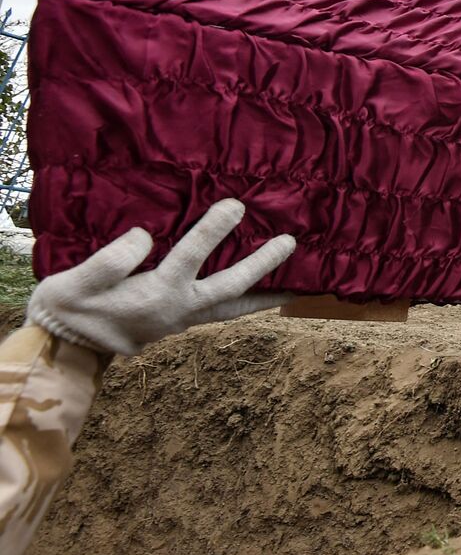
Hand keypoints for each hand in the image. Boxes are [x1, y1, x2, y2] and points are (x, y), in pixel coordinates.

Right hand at [26, 199, 295, 355]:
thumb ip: (108, 262)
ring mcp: (184, 319)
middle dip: (262, 264)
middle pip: (230, 286)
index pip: (190, 257)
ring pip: (235, 306)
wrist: (65, 348)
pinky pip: (224, 310)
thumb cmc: (68, 309)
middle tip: (290, 242)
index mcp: (154, 295)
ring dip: (266, 293)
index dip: (213, 230)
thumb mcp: (73, 283)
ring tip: (300, 284)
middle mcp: (178, 310)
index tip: (235, 205)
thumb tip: (144, 238)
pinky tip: (264, 291)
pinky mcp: (183, 321)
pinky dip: (247, 300)